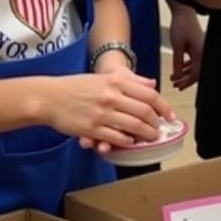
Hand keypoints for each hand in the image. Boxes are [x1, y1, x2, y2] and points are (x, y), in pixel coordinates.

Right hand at [40, 67, 175, 152]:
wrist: (49, 97)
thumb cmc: (74, 87)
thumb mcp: (103, 77)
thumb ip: (129, 79)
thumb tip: (151, 84)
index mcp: (115, 81)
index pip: (149, 94)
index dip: (164, 107)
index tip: (170, 115)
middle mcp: (111, 96)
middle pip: (145, 112)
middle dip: (156, 124)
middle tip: (158, 129)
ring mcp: (102, 113)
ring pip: (134, 127)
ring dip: (145, 135)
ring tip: (149, 138)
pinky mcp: (92, 129)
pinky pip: (117, 139)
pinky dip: (127, 142)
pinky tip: (129, 142)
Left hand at [168, 8, 203, 89]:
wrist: (184, 11)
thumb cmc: (181, 26)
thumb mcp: (177, 46)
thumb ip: (178, 62)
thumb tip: (178, 76)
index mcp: (201, 54)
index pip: (196, 74)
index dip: (187, 82)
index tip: (178, 87)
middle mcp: (203, 53)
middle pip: (197, 72)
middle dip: (186, 80)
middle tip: (176, 86)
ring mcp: (201, 49)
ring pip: (195, 66)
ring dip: (185, 73)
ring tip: (175, 78)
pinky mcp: (198, 45)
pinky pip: (194, 59)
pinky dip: (187, 65)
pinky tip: (180, 68)